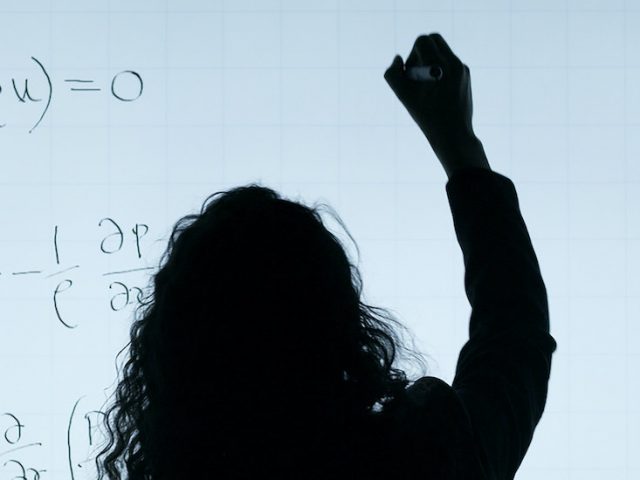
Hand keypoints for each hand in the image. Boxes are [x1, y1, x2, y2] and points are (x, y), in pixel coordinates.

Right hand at [384, 33, 488, 175]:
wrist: (454, 134)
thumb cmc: (426, 117)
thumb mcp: (403, 96)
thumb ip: (392, 75)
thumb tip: (398, 59)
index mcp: (438, 64)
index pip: (422, 41)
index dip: (412, 55)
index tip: (411, 73)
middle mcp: (453, 62)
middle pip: (434, 39)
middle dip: (422, 51)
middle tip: (417, 74)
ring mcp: (462, 68)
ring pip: (442, 51)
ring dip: (430, 61)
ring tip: (427, 85)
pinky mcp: (466, 76)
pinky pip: (450, 63)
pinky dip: (440, 70)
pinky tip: (437, 91)